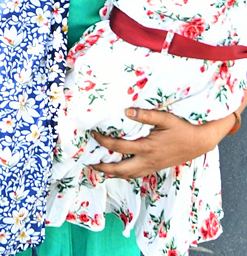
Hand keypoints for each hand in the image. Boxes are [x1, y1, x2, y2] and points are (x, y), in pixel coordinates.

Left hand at [91, 107, 228, 178]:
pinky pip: (136, 175)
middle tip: (89, 162)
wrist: (199, 142)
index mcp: (147, 147)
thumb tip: (127, 112)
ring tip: (99, 168)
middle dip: (103, 168)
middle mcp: (147, 160)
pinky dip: (124, 174)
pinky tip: (119, 169)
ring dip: (112, 173)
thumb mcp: (165, 118)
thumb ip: (146, 115)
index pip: (118, 147)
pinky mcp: (156, 168)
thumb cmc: (182, 128)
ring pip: (128, 175)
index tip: (93, 134)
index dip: (103, 141)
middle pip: (120, 170)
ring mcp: (152, 166)